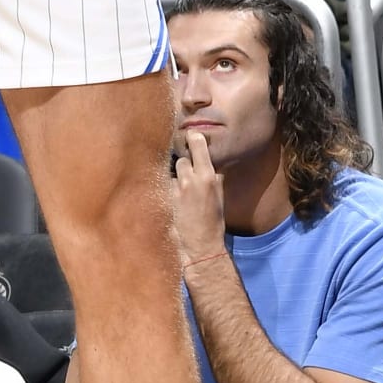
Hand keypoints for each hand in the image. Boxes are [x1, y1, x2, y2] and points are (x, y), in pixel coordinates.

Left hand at [170, 125, 227, 274]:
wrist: (201, 246)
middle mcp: (190, 179)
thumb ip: (213, 177)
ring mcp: (175, 189)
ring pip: (171, 172)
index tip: (191, 136)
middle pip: (181, 159)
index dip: (193, 139)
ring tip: (180, 193)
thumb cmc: (213, 222)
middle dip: (183, 165)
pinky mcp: (163, 198)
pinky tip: (171, 201)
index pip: (197, 145)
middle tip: (186, 176)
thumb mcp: (219, 196)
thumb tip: (210, 162)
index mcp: (208, 176)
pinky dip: (166, 190)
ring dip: (174, 179)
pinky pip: (164, 186)